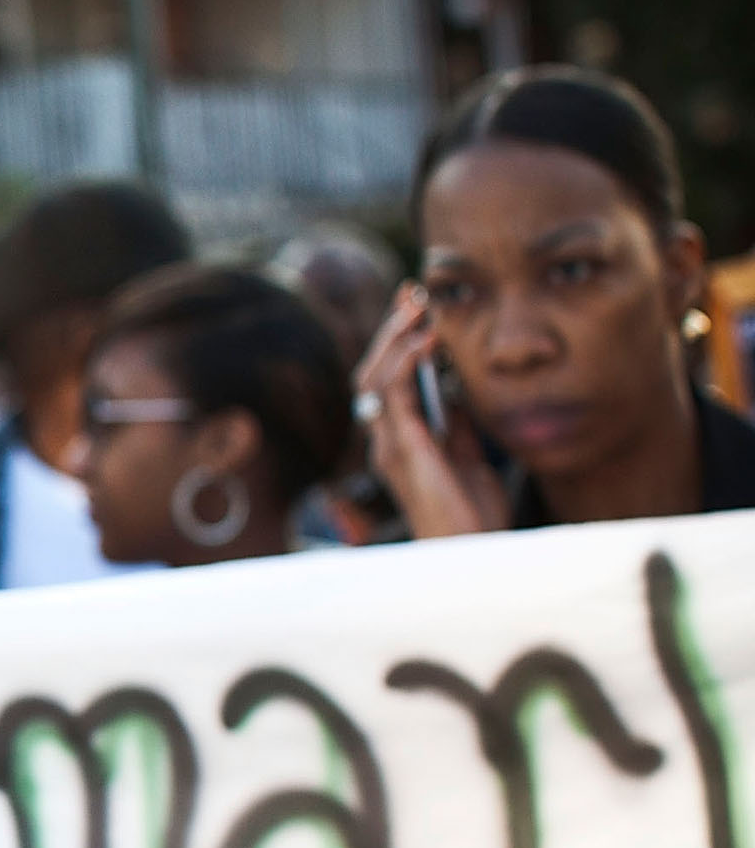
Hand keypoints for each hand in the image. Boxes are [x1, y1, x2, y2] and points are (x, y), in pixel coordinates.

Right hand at [356, 287, 508, 538]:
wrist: (474, 554)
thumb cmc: (472, 516)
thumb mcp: (469, 458)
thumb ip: (456, 426)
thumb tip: (455, 391)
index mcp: (399, 441)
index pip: (387, 380)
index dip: (398, 341)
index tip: (418, 307)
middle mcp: (384, 440)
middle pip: (373, 372)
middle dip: (392, 329)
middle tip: (413, 293)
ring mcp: (388, 445)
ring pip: (375, 377)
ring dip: (395, 337)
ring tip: (418, 307)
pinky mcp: (402, 450)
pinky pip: (392, 396)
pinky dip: (406, 362)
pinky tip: (424, 340)